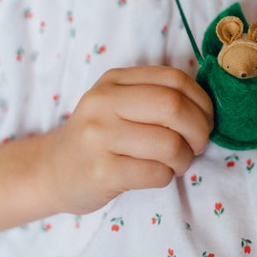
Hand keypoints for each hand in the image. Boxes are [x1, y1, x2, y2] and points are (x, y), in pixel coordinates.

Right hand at [38, 66, 213, 213]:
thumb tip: (207, 108)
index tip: (205, 120)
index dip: (201, 101)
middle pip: (174, 107)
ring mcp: (99, 137)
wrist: (50, 172)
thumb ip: (153, 96)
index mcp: (114, 80)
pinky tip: (156, 175)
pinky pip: (156, 173)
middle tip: (197, 145)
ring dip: (184, 159)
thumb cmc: (97, 138)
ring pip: (169, 143)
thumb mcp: (116, 103)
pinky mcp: (101, 172)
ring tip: (175, 163)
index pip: (174, 79)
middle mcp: (103, 103)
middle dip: (199, 130)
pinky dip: (166, 177)